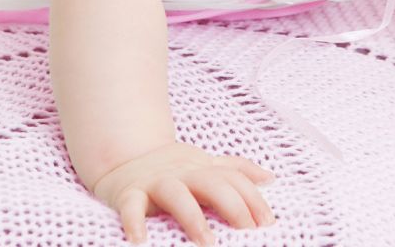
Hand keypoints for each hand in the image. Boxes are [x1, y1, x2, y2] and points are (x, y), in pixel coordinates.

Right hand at [89, 140, 276, 245]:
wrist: (124, 157)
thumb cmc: (173, 169)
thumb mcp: (205, 165)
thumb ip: (236, 171)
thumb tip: (270, 178)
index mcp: (203, 169)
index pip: (234, 179)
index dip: (253, 199)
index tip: (268, 223)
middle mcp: (182, 174)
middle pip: (212, 183)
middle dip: (233, 206)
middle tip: (248, 232)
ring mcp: (156, 183)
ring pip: (176, 194)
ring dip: (192, 216)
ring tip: (207, 241)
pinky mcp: (130, 194)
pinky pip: (131, 208)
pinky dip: (134, 223)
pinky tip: (140, 242)